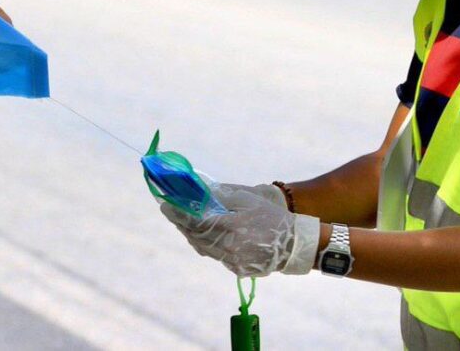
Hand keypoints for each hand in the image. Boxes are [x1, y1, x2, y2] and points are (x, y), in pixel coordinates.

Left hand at [159, 183, 320, 277]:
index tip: (164, 205)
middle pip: (196, 236)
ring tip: (184, 223)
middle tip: (170, 212)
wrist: (294, 244)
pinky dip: (208, 245)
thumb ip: (221, 196)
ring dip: (192, 235)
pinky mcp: (237, 269)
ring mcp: (233, 261)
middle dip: (181, 223)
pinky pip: (216, 256)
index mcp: (232, 226)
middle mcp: (230, 246)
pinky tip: (205, 235)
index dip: (178, 213)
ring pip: (203, 248)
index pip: (196, 220)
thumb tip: (198, 190)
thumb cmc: (271, 216)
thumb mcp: (247, 199)